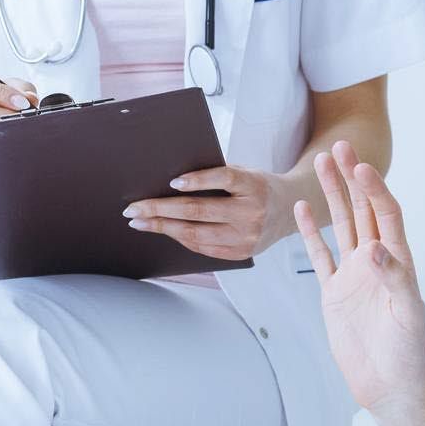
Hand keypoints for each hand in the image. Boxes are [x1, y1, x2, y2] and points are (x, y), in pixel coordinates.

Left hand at [125, 164, 296, 261]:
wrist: (291, 209)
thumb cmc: (258, 186)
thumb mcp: (246, 172)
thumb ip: (217, 175)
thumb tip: (171, 181)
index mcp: (254, 184)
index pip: (224, 178)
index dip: (198, 180)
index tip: (172, 182)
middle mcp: (252, 212)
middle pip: (200, 210)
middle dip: (161, 209)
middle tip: (133, 208)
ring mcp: (247, 236)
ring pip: (197, 233)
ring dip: (164, 227)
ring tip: (140, 222)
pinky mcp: (242, 252)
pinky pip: (204, 247)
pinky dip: (181, 238)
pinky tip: (165, 230)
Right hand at [293, 140, 424, 414]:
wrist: (390, 384)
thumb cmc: (409, 353)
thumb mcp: (408, 315)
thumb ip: (395, 280)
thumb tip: (376, 250)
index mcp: (397, 261)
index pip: (386, 214)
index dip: (375, 189)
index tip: (360, 166)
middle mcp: (375, 261)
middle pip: (363, 210)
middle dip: (351, 179)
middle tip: (338, 148)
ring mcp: (353, 275)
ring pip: (341, 225)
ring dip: (332, 196)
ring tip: (320, 165)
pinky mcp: (334, 292)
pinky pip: (321, 255)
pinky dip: (311, 232)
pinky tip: (302, 210)